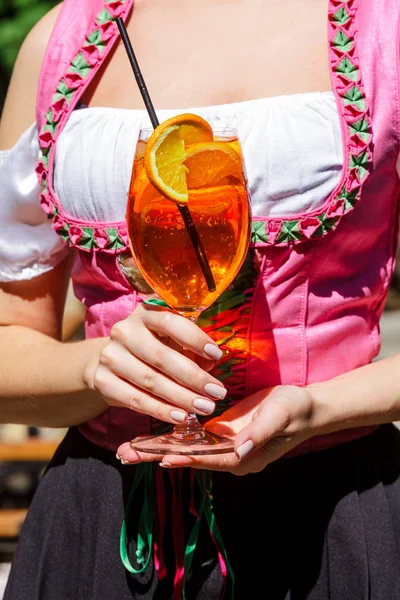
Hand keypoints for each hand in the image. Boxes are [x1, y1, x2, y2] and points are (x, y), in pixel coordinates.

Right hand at [91, 303, 226, 424]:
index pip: (170, 322)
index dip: (195, 339)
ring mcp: (110, 356)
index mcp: (144, 313)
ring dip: (182, 398)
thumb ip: (191, 349)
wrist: (110, 360)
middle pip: (161, 357)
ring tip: (205, 407)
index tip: (217, 355)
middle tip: (218, 393)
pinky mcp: (103, 381)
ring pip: (151, 381)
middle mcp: (124, 331)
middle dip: (194, 378)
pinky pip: (136, 400)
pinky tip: (181, 416)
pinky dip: (161, 410)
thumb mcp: (171, 340)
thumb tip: (211, 364)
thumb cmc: (152, 346)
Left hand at [117, 385, 314, 474]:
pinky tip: (152, 437)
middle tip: (126, 455)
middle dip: (159, 456)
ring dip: (159, 449)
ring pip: (187, 450)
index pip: (210, 459)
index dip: (186, 459)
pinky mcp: (222, 434)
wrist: (305, 407)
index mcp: (244, 457)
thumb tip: (241, 449)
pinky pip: (194, 439)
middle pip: (190, 458)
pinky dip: (173, 439)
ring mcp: (224, 446)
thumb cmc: (294, 410)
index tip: (161, 458)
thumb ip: (261, 434)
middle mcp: (230, 456)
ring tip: (129, 449)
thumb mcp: (280, 417)